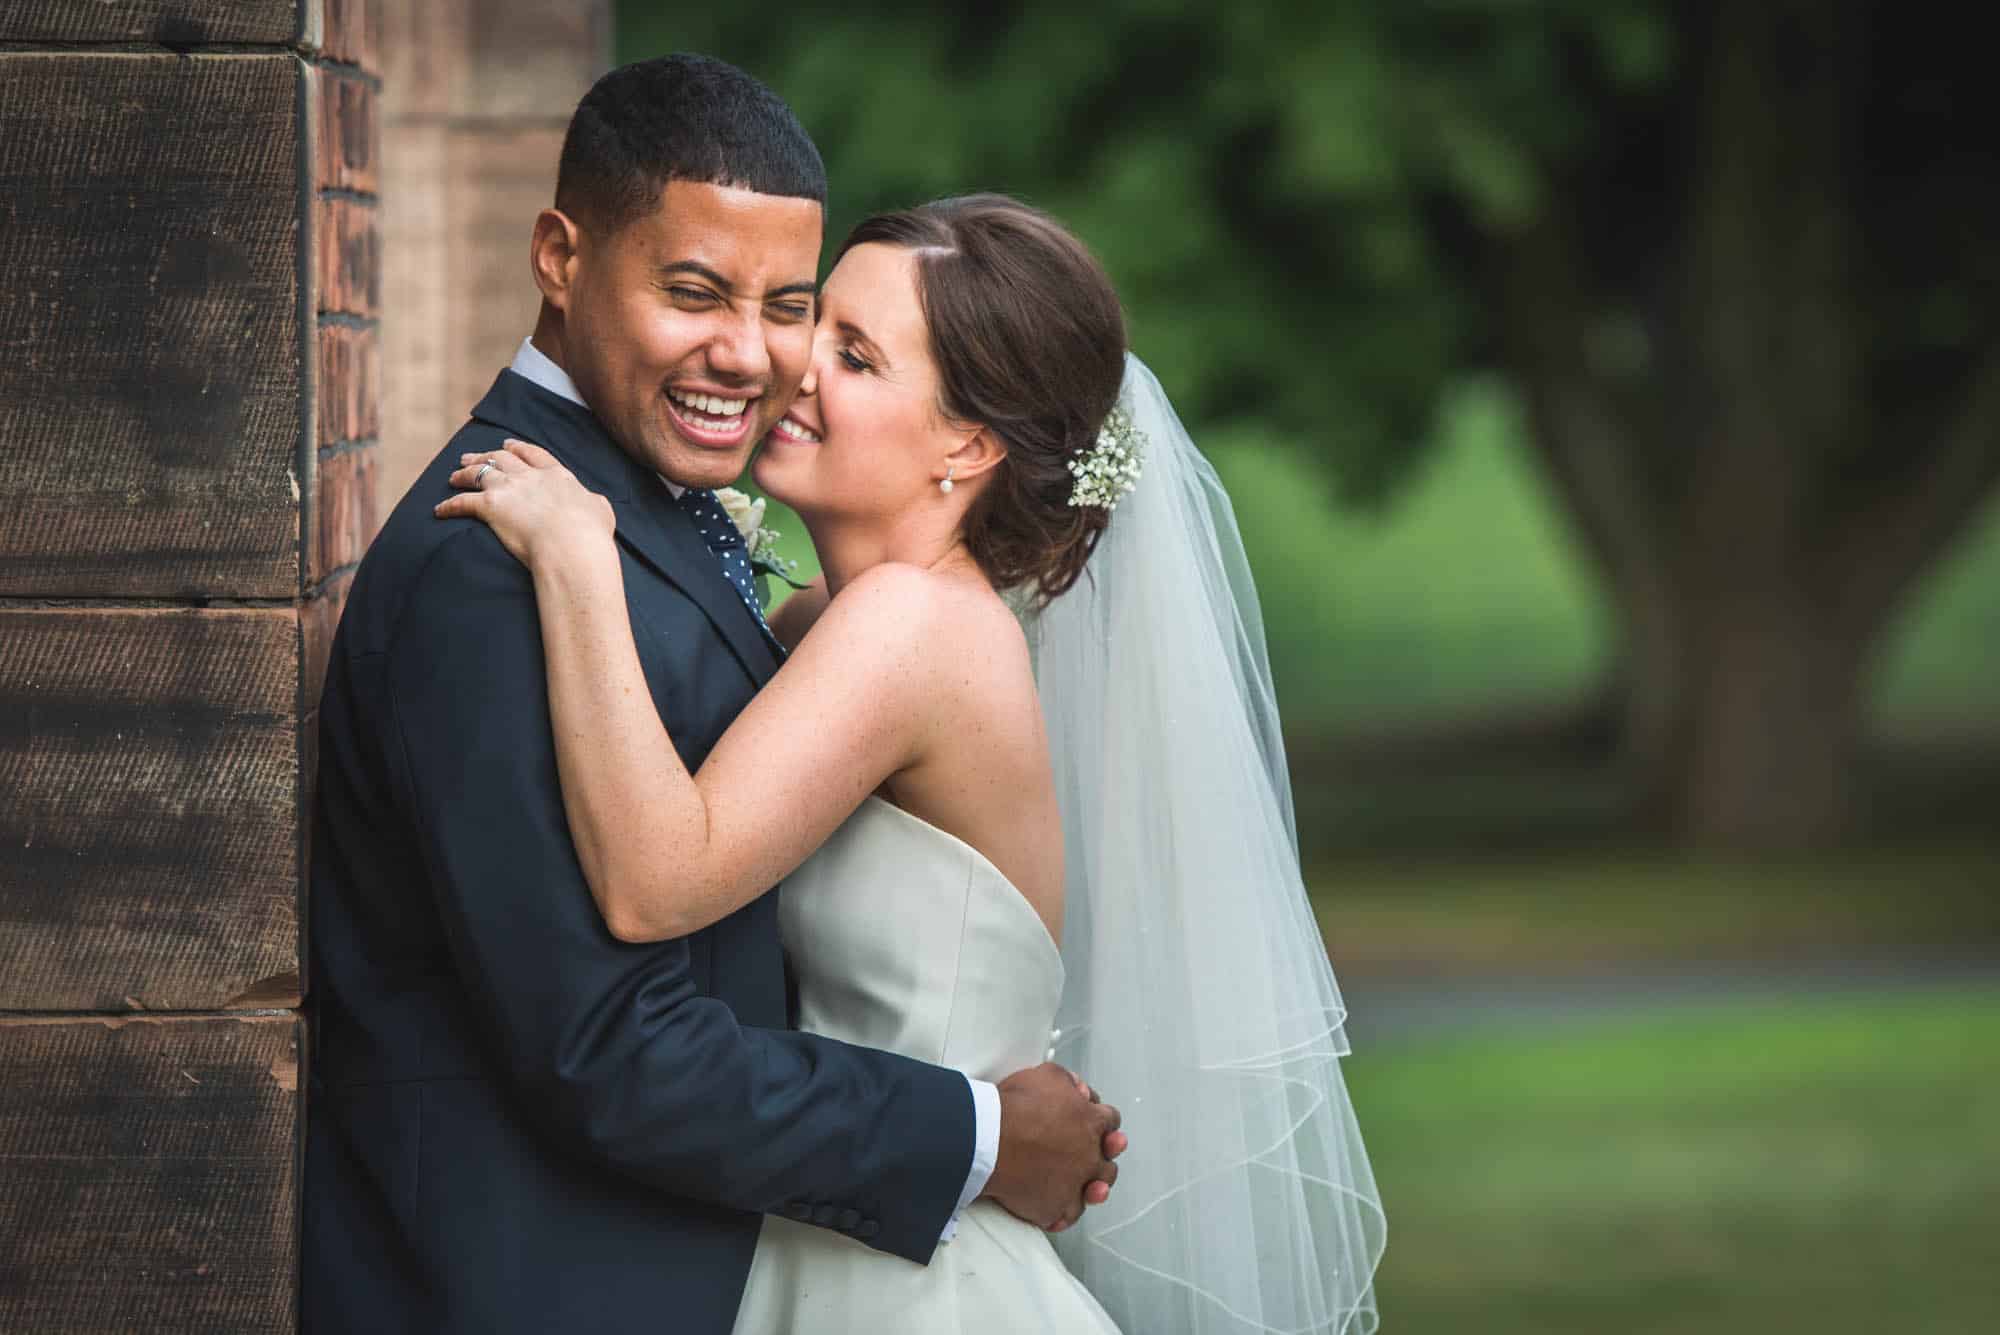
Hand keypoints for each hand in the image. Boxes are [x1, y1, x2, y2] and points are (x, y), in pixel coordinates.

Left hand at [435, 439, 613, 568]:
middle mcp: (529, 476)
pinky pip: (462, 502)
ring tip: (454, 475)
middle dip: (486, 455)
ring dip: (464, 473)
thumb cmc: (590, 533)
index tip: (510, 444)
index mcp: (556, 475)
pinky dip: (449, 505)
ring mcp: (508, 489)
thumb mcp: (601, 510)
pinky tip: (439, 509)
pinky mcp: (489, 507)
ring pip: (479, 473)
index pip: (533, 454)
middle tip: (473, 456)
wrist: (571, 544)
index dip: (519, 448)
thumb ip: (593, 502)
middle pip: (501, 458)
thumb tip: (592, 502)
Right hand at [983, 1063, 1125, 1232]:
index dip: (1101, 1122)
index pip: (1110, 1122)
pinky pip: (1066, 1216)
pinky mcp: (1055, 1208)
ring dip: (1091, 1190)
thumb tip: (1078, 1089)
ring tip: (1084, 1187)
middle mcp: (1089, 1157)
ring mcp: (1074, 1185)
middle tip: (1087, 1156)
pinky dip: (1061, 1213)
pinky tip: (1056, 1208)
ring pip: (1094, 1193)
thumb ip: (1069, 1082)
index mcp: (1091, 1123)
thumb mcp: (1049, 1075)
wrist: (989, 1140)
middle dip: (1101, 1159)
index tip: (1090, 1124)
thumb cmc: (1015, 1107)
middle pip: (1107, 1163)